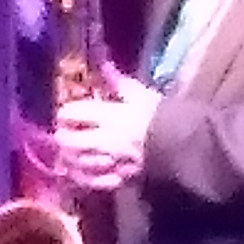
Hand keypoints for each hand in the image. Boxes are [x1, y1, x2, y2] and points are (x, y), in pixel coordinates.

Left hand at [51, 68, 159, 189]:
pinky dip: (83, 178)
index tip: (63, 113)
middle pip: (72, 142)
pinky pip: (95, 181)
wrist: (183, 144)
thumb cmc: (162, 115)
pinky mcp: (121, 179)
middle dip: (62, 138)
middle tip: (60, 135)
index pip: (75, 113)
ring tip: (65, 154)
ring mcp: (111, 162)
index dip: (65, 113)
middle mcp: (105, 141)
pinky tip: (77, 175)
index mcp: (110, 116)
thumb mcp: (140, 93)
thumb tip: (103, 62)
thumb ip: (118, 80)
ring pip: (79, 163)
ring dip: (69, 158)